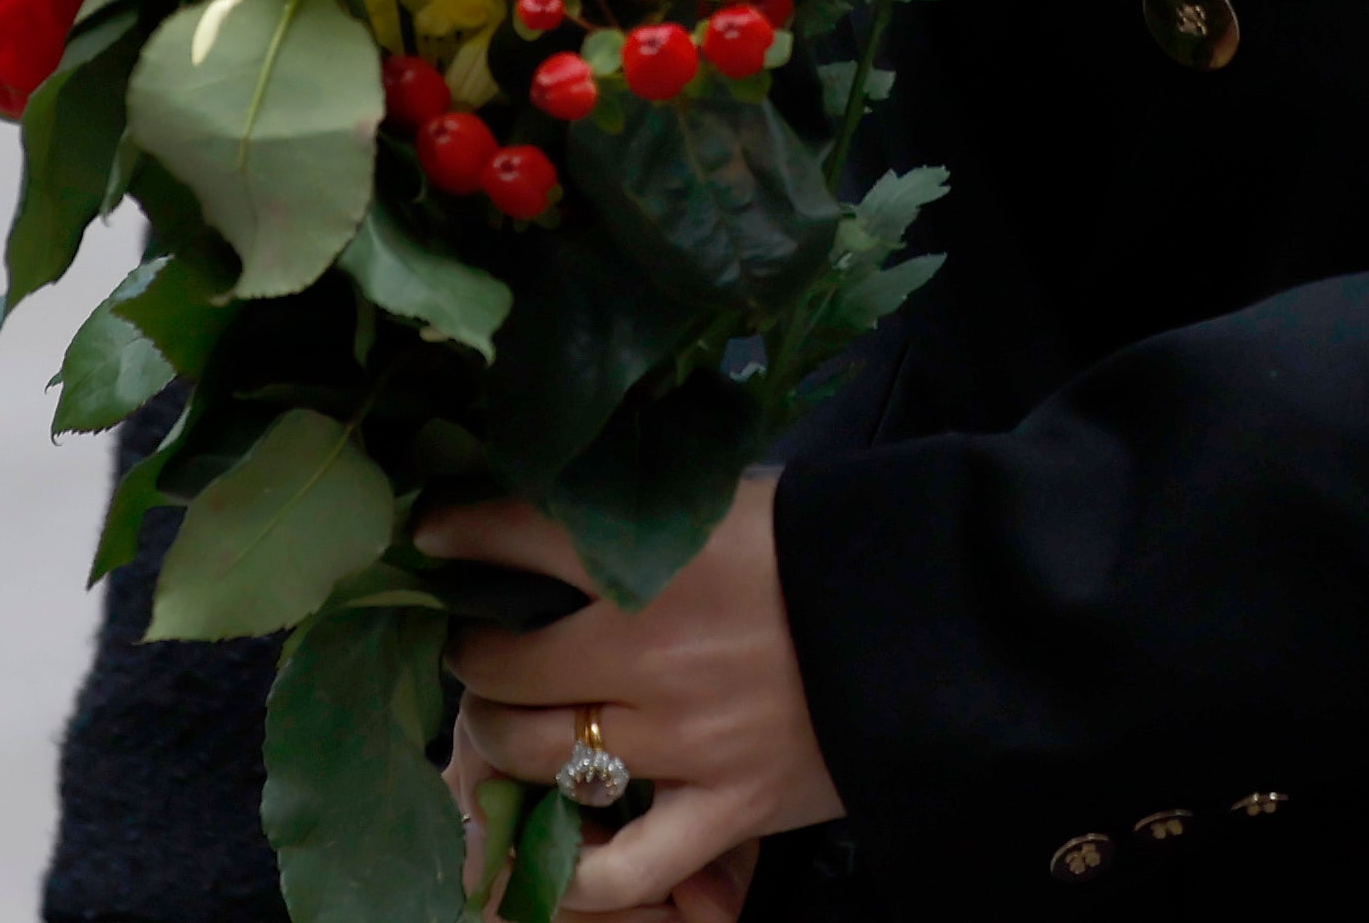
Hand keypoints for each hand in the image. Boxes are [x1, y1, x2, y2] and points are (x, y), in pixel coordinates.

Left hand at [430, 480, 838, 917]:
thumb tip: (565, 502)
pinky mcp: (727, 810)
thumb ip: (651, 514)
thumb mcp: (733, 499)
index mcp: (658, 561)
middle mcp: (657, 654)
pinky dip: (575, 871)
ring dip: (502, 742)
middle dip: (476, 662)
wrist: (934, 618)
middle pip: (509, 668)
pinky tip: (549, 851)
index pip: (519, 537)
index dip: (460, 531)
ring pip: (540, 755)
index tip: (434, 533)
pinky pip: (625, 868)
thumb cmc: (828, 544)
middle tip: (478, 653)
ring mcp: (688, 742)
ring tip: (505, 726)